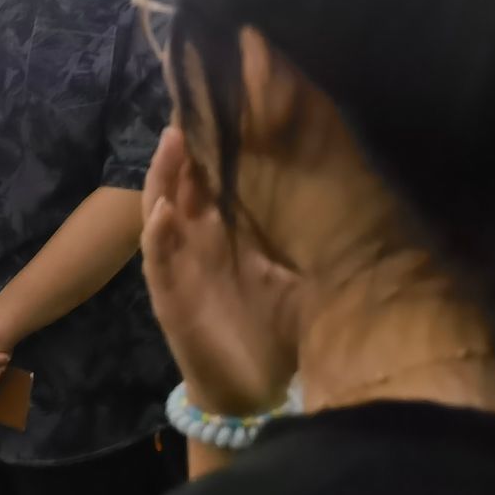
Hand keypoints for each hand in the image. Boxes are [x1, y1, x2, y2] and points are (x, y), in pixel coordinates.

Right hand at [142, 123, 300, 417]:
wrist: (249, 392)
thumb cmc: (271, 331)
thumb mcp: (290, 276)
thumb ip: (294, 236)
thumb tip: (338, 193)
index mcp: (225, 232)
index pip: (213, 176)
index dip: (213, 143)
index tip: (222, 103)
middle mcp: (196, 239)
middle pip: (182, 181)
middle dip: (185, 147)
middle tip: (194, 105)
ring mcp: (177, 263)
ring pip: (161, 207)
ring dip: (164, 175)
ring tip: (173, 140)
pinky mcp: (168, 293)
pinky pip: (156, 256)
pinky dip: (157, 232)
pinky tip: (165, 211)